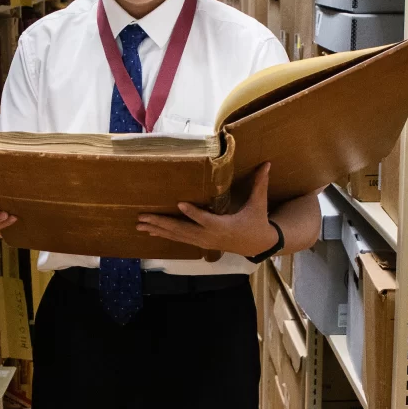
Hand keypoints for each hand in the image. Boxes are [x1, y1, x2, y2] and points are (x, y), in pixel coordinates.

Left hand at [137, 162, 277, 258]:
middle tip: (143, 217)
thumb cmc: (257, 222)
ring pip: (178, 236)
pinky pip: (179, 239)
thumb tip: (267, 163)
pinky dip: (164, 234)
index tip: (180, 203)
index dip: (193, 212)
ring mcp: (203, 241)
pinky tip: (151, 231)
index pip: (206, 219)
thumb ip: (260, 183)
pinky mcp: (200, 243)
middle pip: (183, 230)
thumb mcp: (259, 204)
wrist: (258, 245)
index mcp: (224, 226)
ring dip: (158, 230)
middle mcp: (210, 236)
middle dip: (162, 223)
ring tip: (140, 224)